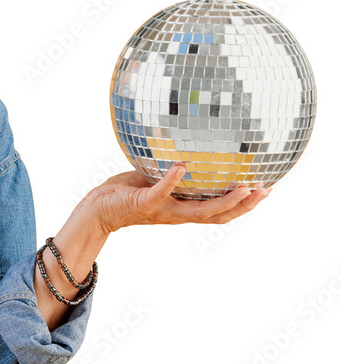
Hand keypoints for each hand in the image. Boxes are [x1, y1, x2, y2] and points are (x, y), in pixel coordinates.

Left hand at [81, 163, 271, 236]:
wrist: (97, 209)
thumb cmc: (126, 192)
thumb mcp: (155, 179)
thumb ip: (171, 171)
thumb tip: (186, 147)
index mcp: (182, 209)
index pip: (219, 211)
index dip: (244, 205)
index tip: (266, 190)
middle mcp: (177, 214)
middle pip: (218, 215)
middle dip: (244, 205)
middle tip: (265, 190)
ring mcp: (162, 210)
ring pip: (199, 211)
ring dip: (223, 200)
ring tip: (243, 186)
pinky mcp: (144, 203)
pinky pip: (160, 192)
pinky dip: (172, 180)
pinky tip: (182, 167)